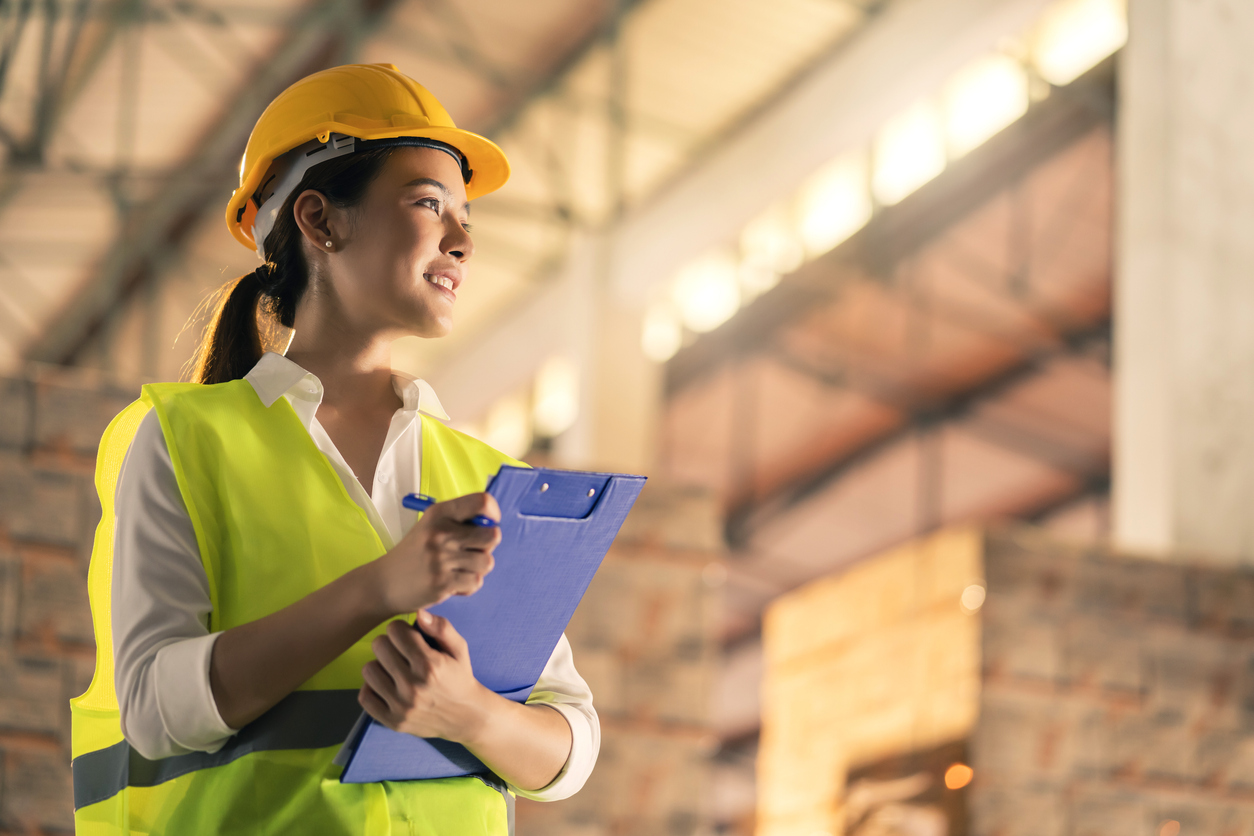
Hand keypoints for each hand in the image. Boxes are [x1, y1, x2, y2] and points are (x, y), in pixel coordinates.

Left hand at [359, 611, 494, 743]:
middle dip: (389, 643)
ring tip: (392, 668)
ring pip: (369, 670)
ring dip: (379, 665)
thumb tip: (419, 613)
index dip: (400, 629)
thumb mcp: (459, 650)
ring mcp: (401, 706)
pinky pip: (365, 697)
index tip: (406, 635)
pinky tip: (386, 684)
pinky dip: (372, 688)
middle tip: (399, 651)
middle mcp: (413, 686)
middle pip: (379, 647)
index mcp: (430, 665)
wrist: (466, 717)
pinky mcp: (393, 721)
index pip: (395, 631)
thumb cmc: (460, 678)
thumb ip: (442, 628)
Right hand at [372, 492, 501, 612]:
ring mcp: (441, 558)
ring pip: (487, 562)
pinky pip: (476, 582)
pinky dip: (468, 586)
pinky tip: (453, 583)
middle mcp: (441, 533)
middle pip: (492, 535)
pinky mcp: (442, 583)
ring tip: (460, 569)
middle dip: (487, 546)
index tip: (487, 524)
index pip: (481, 502)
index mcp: (439, 513)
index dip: (493, 513)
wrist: (384, 583)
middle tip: (471, 552)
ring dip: (478, 569)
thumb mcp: (431, 527)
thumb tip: (493, 524)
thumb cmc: (414, 553)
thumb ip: (459, 522)